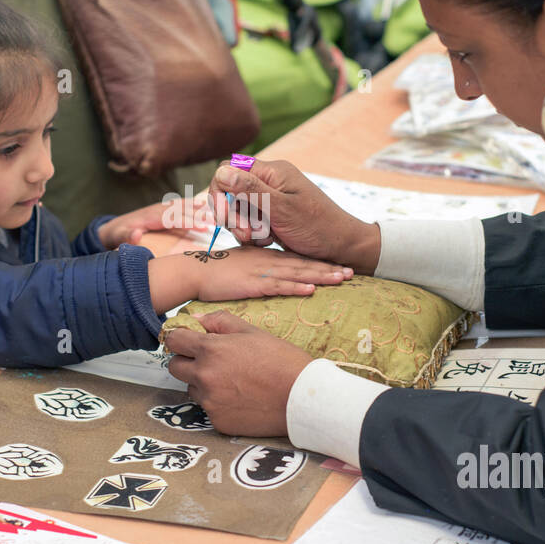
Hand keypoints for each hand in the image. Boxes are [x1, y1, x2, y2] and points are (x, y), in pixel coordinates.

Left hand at [98, 196, 214, 248]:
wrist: (113, 228)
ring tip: (218, 211)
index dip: (188, 221)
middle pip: (182, 210)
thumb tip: (135, 234)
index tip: (204, 226)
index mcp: (150, 218)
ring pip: (184, 205)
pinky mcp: (164, 209)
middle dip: (200, 214)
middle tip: (219, 220)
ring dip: (200, 208)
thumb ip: (126, 237)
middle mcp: (158, 209)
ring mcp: (161, 207)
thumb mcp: (117, 238)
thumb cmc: (117, 236)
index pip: (173, 218)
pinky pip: (181, 205)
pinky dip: (194, 204)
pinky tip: (206, 205)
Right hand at [146, 246, 351, 311]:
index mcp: (266, 255)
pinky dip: (295, 286)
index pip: (298, 257)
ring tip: (341, 278)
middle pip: (303, 262)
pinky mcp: (252, 282)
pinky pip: (278, 284)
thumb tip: (272, 274)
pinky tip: (311, 289)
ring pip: (296, 272)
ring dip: (320, 275)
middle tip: (351, 272)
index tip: (339, 266)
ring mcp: (261, 270)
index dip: (319, 261)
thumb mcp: (241, 264)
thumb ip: (258, 267)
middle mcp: (268, 259)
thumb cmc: (215, 271)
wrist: (193, 272)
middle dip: (328, 267)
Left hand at [164, 310, 309, 436]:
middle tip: (210, 361)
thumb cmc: (281, 360)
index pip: (174, 341)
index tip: (188, 341)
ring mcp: (210, 402)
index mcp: (210, 350)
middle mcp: (204, 376)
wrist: (302, 398)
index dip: (181, 339)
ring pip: (192, 389)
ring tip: (233, 381)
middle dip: (187, 362)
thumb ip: (220, 322)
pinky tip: (241, 399)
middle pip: (175, 367)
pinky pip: (209, 409)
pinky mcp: (218, 422)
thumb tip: (196, 319)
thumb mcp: (252, 332)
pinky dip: (219, 404)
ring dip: (204, 384)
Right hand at [209, 158, 380, 272]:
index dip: (220, 192)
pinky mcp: (271, 217)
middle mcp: (269, 182)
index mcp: (272, 172)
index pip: (229, 170)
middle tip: (246, 234)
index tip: (222, 215)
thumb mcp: (282, 208)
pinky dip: (253, 235)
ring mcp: (270, 200)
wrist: (340, 247)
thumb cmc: (317, 227)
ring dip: (244, 228)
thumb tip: (222, 172)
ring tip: (263, 239)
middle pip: (231, 192)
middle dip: (233, 215)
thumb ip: (251, 190)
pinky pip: (249, 222)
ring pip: (238, 210)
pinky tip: (268, 241)